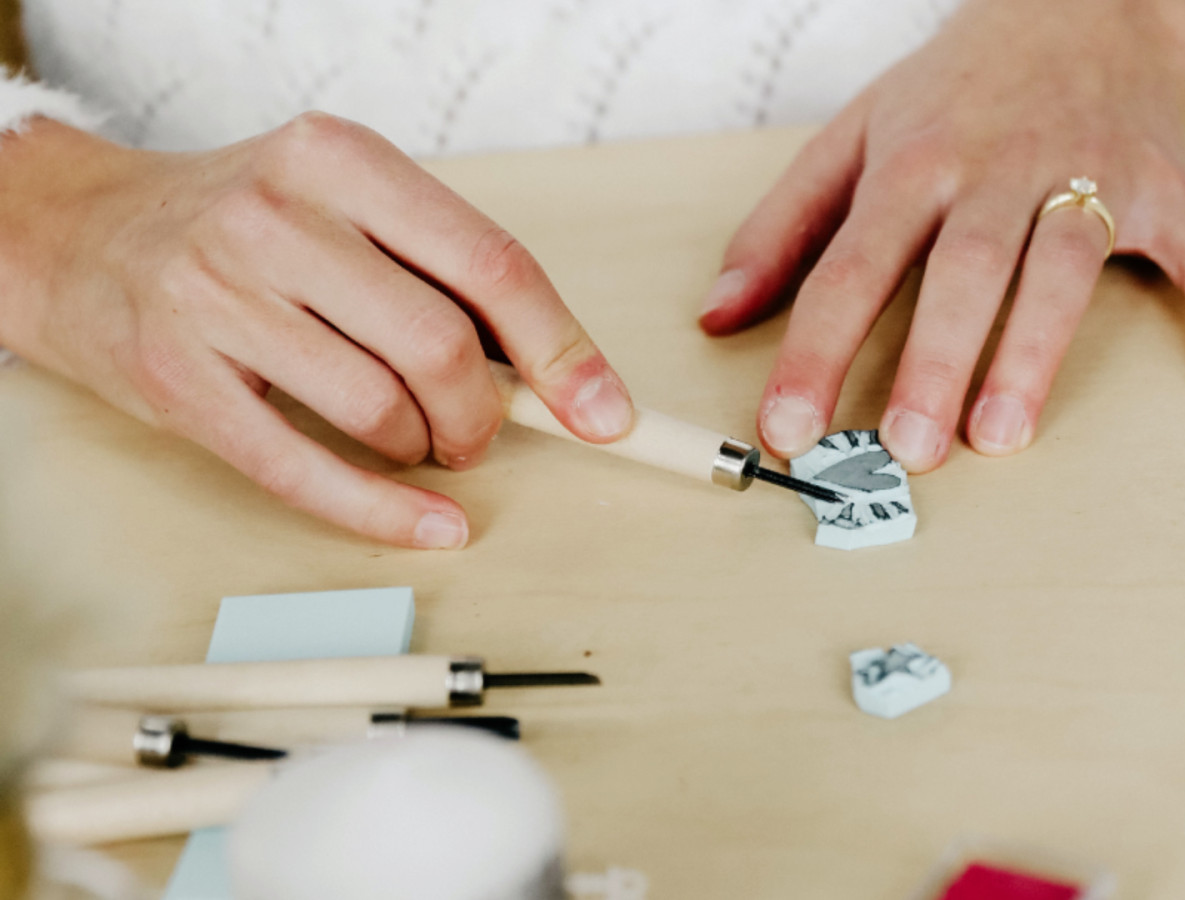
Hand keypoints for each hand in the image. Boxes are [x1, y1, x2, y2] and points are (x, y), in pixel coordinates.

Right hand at [0, 114, 633, 547]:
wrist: (77, 234)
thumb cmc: (239, 226)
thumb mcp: (342, 204)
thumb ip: (439, 270)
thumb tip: (557, 372)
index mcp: (341, 160)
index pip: (490, 263)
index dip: (563, 350)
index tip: (605, 411)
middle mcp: (277, 218)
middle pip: (440, 346)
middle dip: (483, 414)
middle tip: (478, 432)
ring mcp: (217, 298)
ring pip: (379, 408)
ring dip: (424, 449)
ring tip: (416, 440)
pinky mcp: (177, 381)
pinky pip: (304, 469)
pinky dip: (384, 512)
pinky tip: (429, 525)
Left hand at [700, 0, 1184, 471]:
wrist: (1079, 2)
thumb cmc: (956, 89)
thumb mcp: (855, 134)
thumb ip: (785, 225)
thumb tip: (717, 312)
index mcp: (916, 160)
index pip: (853, 263)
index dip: (817, 349)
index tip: (786, 427)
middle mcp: (1000, 168)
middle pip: (964, 268)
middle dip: (935, 360)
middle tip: (909, 448)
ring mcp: (1090, 174)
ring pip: (1063, 265)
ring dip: (1037, 350)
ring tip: (1005, 435)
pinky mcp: (1165, 189)